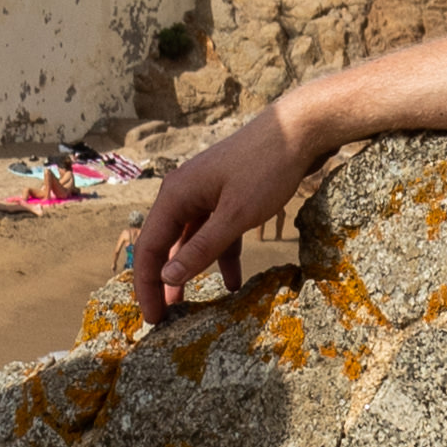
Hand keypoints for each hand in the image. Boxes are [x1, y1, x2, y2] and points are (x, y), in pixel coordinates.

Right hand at [128, 105, 317, 316]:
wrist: (299, 128)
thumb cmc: (266, 167)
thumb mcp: (235, 215)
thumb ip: (201, 248)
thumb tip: (168, 278)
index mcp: (176, 195)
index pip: (149, 248)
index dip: (147, 285)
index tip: (152, 317)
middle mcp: (184, 193)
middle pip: (165, 245)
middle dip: (164, 282)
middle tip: (164, 318)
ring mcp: (206, 193)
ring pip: (190, 240)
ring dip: (191, 271)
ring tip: (189, 307)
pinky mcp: (227, 195)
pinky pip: (215, 231)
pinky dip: (220, 255)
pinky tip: (232, 282)